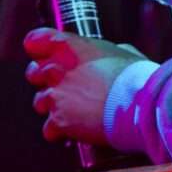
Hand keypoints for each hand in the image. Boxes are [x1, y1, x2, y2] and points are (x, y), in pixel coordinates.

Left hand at [24, 29, 145, 143]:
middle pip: (33, 72)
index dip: (40, 48)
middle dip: (46, 79)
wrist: (138, 104)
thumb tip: (103, 57)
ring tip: (77, 109)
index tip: (47, 54)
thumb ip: (102, 52)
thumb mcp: (121, 51)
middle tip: (66, 84)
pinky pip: (49, 129)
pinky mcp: (58, 121)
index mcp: (69, 46)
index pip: (34, 40)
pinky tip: (77, 128)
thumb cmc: (133, 76)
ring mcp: (55, 96)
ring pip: (40, 102)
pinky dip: (60, 131)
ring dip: (54, 106)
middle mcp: (56, 69)